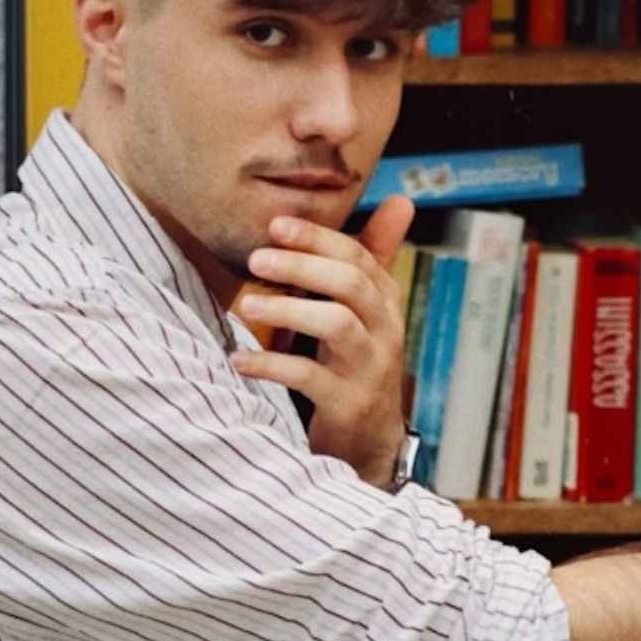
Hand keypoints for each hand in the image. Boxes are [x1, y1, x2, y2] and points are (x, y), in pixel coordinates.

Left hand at [228, 197, 414, 488]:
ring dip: (288, 309)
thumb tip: (401, 200)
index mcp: (385, 302)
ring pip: (337, 324)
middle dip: (302, 265)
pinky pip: (310, 377)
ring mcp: (369, 368)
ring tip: (246, 304)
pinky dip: (271, 365)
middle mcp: (385, 330)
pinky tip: (238, 359)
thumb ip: (373, 257)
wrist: (370, 439)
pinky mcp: (348, 404)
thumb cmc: (358, 361)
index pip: (359, 257)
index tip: (275, 224)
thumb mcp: (367, 309)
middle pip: (351, 283)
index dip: (318, 238)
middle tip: (255, 258)